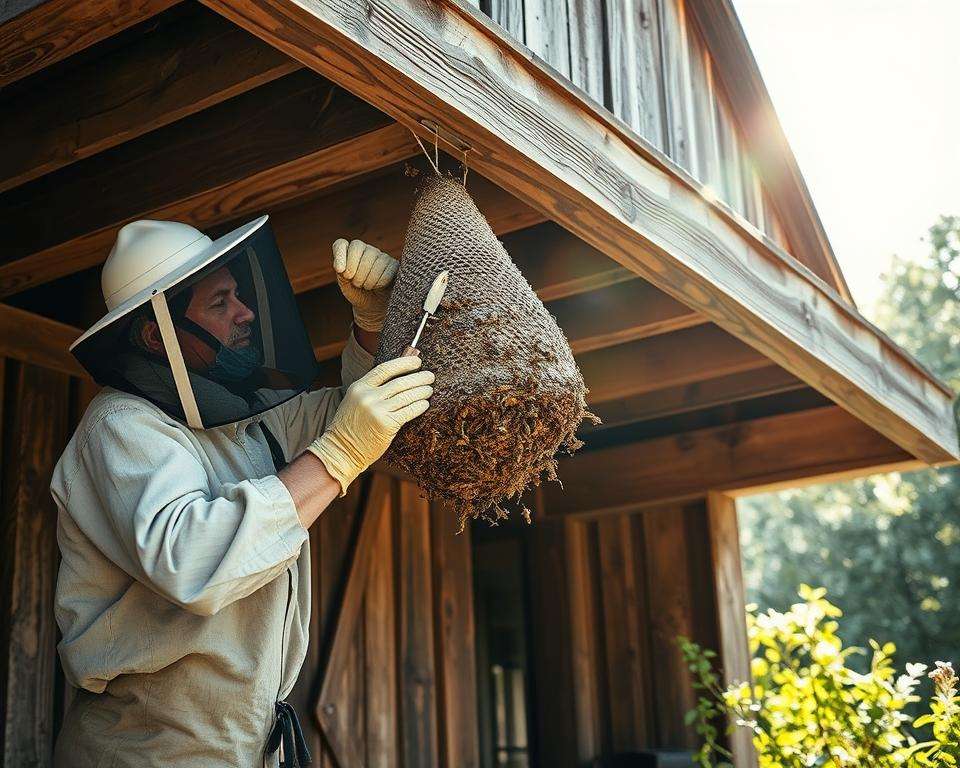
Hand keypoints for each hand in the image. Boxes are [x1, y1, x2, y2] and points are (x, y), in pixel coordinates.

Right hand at [306, 356, 432, 493]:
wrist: (341, 450)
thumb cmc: (351, 427)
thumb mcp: (355, 401)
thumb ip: (372, 389)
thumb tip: (399, 377)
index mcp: (359, 387)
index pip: (385, 369)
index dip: (403, 363)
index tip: (417, 361)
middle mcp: (368, 396)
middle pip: (400, 382)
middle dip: (418, 378)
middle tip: (430, 376)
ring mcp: (377, 410)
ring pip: (406, 396)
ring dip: (422, 392)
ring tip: (429, 390)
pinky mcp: (386, 424)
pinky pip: (408, 411)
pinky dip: (419, 406)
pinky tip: (425, 404)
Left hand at [332, 238, 398, 331]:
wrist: (374, 307)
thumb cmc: (358, 294)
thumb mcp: (346, 287)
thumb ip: (342, 276)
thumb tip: (341, 269)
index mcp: (349, 253)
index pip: (341, 244)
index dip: (340, 255)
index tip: (339, 270)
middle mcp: (365, 250)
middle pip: (357, 247)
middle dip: (354, 268)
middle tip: (356, 283)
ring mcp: (381, 255)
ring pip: (372, 257)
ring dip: (367, 277)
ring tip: (367, 286)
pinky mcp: (394, 264)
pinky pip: (387, 267)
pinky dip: (380, 281)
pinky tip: (378, 286)